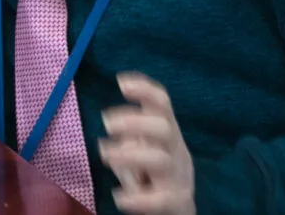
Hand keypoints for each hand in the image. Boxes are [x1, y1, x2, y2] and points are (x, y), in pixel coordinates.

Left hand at [99, 72, 194, 214]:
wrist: (178, 211)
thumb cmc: (155, 176)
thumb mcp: (142, 152)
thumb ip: (128, 141)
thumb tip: (107, 135)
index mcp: (167, 133)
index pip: (162, 104)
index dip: (145, 90)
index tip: (121, 82)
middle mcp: (175, 151)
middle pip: (164, 128)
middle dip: (135, 122)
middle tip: (106, 122)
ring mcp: (178, 177)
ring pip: (161, 161)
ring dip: (130, 155)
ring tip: (105, 155)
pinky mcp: (177, 202)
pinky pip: (162, 199)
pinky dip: (139, 199)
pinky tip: (119, 197)